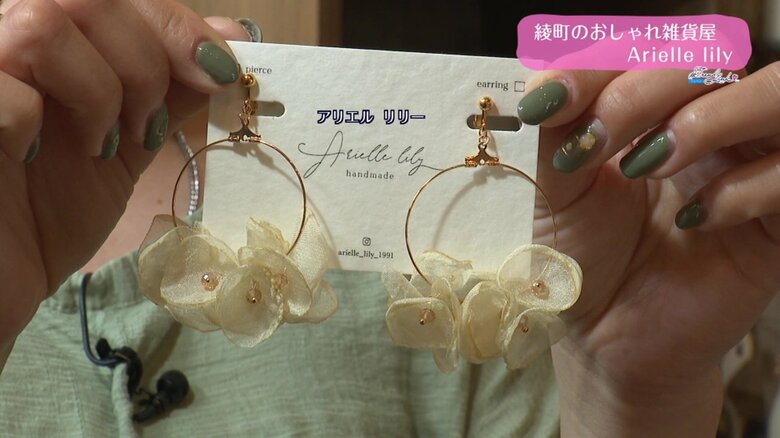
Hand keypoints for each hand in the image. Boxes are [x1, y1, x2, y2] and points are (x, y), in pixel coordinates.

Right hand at [0, 0, 253, 348]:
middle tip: (147, 124)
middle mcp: (5, 39)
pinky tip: (33, 155)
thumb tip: (232, 37)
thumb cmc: (49, 213)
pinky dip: (35, 121)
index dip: (175, 23)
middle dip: (144, 61)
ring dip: (96, 91)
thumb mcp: (126, 144)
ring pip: (44, 25)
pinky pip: (4, 89)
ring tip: (96, 144)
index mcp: (52, 43)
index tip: (219, 72)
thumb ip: (170, 88)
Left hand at [518, 66, 779, 435]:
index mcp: (654, 112)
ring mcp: (752, 169)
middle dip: (643, 90)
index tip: (547, 101)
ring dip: (709, 118)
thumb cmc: (582, 262)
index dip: (600, 64)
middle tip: (594, 143)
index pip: (647, 51)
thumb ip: (561, 133)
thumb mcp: (558, 192)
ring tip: (649, 164)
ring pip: (777, 95)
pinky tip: (694, 221)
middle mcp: (711, 128)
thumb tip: (548, 83)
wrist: (604, 340)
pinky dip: (745, 186)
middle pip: (713, 57)